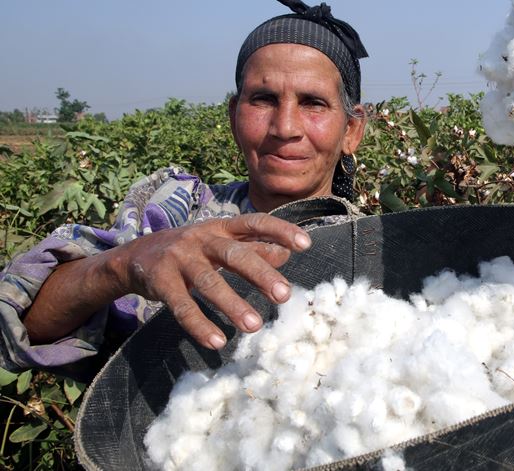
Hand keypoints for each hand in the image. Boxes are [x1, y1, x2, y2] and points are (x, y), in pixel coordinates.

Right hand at [110, 213, 310, 349]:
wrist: (135, 257)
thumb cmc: (192, 251)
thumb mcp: (221, 244)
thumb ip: (252, 248)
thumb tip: (286, 255)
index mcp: (221, 227)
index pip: (255, 222)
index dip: (280, 231)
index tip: (306, 244)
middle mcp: (201, 238)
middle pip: (234, 254)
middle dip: (261, 274)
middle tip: (285, 295)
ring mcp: (179, 258)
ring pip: (209, 282)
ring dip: (233, 305)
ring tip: (254, 327)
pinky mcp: (160, 280)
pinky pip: (182, 305)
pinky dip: (200, 325)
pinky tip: (218, 342)